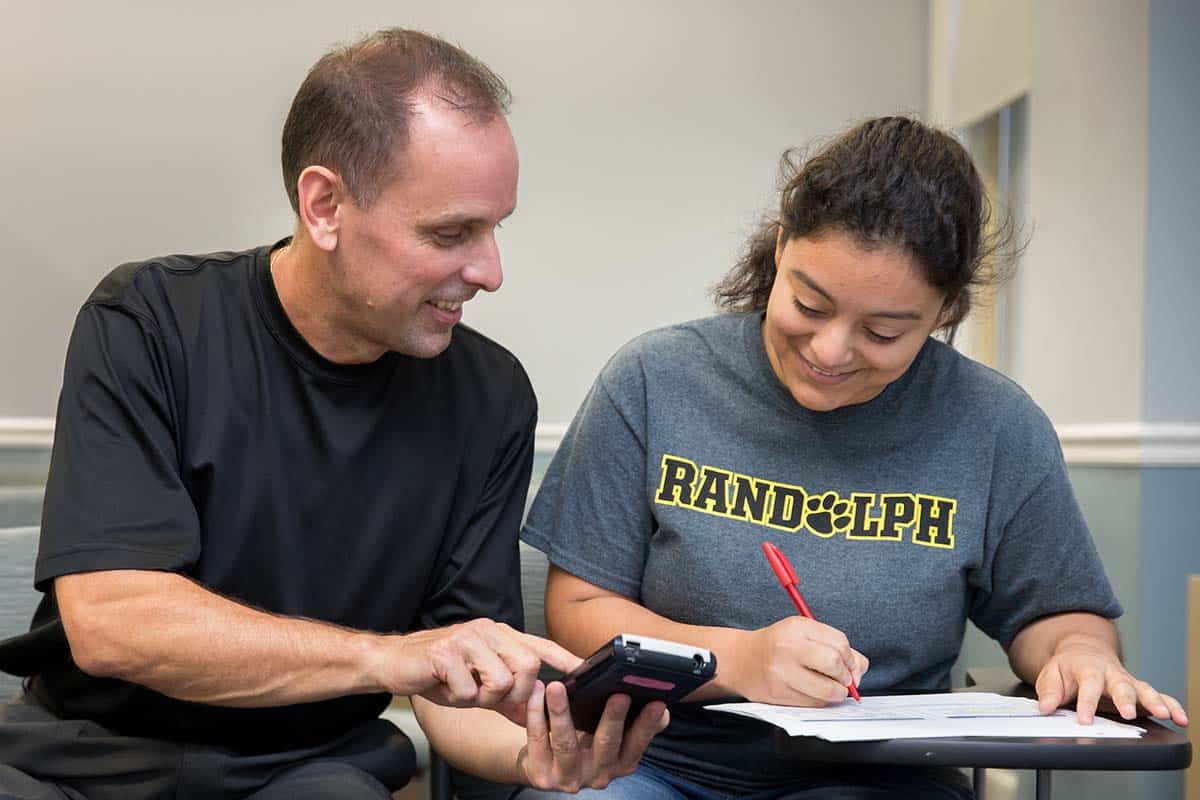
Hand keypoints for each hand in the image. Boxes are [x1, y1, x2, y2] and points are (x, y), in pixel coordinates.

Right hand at [387, 619, 582, 723]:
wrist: (394, 663)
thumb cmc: (438, 673)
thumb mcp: (478, 687)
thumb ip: (508, 698)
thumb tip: (535, 716)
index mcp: (499, 636)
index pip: (540, 645)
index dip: (565, 659)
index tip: (584, 672)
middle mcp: (488, 631)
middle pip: (529, 666)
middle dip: (515, 693)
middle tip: (488, 696)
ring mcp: (468, 637)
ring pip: (502, 680)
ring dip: (484, 698)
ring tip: (464, 689)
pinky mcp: (446, 651)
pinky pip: (470, 689)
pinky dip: (459, 697)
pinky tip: (446, 686)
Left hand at [517, 680, 668, 791]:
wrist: (545, 767)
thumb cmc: (584, 744)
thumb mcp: (615, 738)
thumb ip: (637, 724)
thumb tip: (663, 710)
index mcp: (621, 763)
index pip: (638, 743)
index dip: (647, 724)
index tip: (656, 703)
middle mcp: (599, 775)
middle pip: (606, 744)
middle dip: (613, 718)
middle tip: (618, 694)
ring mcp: (570, 778)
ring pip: (566, 743)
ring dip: (561, 712)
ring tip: (557, 687)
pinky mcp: (542, 776)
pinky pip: (538, 741)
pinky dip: (536, 715)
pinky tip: (537, 693)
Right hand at [737, 616, 867, 705]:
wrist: (741, 660)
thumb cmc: (776, 646)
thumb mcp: (802, 634)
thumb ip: (834, 645)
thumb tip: (861, 668)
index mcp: (797, 627)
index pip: (839, 642)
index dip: (851, 658)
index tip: (850, 665)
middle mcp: (788, 647)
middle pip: (834, 663)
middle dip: (846, 676)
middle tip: (843, 680)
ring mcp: (782, 672)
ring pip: (827, 689)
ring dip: (838, 693)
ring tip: (833, 689)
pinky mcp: (779, 693)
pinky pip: (814, 703)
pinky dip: (821, 702)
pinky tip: (815, 694)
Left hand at [1035, 635, 1187, 725]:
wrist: (1083, 652)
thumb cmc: (1068, 667)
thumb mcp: (1051, 674)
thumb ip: (1049, 691)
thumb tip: (1045, 707)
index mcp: (1088, 668)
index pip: (1088, 685)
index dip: (1086, 702)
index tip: (1085, 720)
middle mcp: (1111, 673)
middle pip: (1121, 685)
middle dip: (1125, 699)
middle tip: (1128, 714)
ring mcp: (1128, 681)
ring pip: (1144, 689)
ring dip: (1156, 702)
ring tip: (1165, 715)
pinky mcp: (1139, 690)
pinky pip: (1159, 696)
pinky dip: (1172, 705)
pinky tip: (1180, 718)